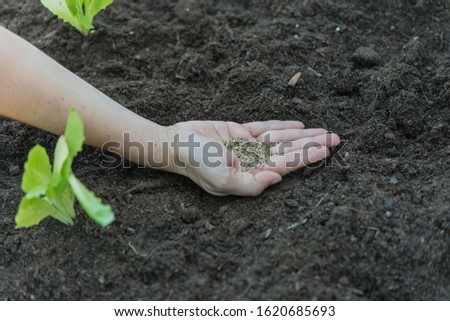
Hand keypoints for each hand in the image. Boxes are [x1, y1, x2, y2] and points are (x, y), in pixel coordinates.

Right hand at [167, 120, 339, 195]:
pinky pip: (264, 128)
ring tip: (324, 131)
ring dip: (302, 135)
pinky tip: (298, 124)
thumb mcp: (220, 181)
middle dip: (312, 145)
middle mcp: (253, 162)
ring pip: (281, 139)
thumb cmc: (195, 163)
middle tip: (337, 138)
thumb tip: (277, 180)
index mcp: (251, 175)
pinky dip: (281, 126)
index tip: (326, 149)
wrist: (174, 143)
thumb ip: (249, 185)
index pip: (285, 165)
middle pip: (289, 152)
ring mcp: (247, 147)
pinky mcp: (239, 133)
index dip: (306, 157)